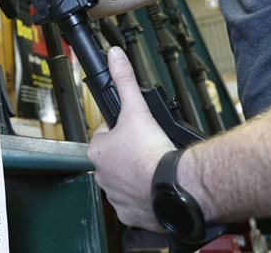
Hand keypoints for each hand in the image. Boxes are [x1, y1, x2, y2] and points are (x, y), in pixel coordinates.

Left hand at [87, 46, 176, 232]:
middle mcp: (103, 176)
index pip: (104, 136)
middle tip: (147, 149)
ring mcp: (116, 197)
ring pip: (124, 182)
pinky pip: (136, 204)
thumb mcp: (137, 108)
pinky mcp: (132, 215)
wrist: (172, 186)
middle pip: (114, 160)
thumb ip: (125, 80)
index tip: (133, 130)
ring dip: (136, 176)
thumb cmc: (152, 151)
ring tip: (153, 167)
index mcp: (99, 152)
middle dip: (128, 155)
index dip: (119, 130)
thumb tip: (115, 56)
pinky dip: (145, 197)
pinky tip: (156, 187)